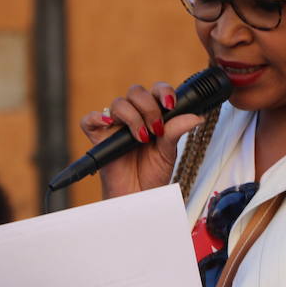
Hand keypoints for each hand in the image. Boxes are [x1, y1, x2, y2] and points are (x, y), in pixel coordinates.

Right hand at [78, 82, 202, 198]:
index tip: (170, 105)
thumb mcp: (169, 152)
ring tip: (142, 138)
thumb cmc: (152, 174)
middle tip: (156, 129)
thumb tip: (196, 117)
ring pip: (118, 103)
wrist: (139, 196)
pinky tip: (109, 125)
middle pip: (136, 91)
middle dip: (148, 107)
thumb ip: (176, 131)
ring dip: (132, 117)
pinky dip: (96, 118)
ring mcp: (115, 126)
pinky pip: (89, 120)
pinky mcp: (98, 138)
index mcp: (152, 114)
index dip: (163, 91)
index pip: (155, 90)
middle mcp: (133, 116)